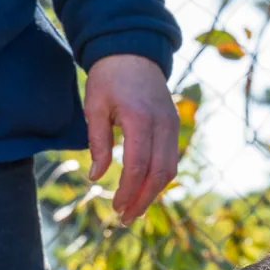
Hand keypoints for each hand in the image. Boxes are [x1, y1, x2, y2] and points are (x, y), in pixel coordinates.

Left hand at [83, 54, 179, 225]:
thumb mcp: (95, 106)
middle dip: (142, 200)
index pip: (138, 166)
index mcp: (141, 118)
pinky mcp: (174, 126)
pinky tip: (143, 190)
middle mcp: (162, 124)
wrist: (133, 50)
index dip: (128, 191)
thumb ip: (97, 142)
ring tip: (133, 209)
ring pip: (169, 169)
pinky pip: (171, 159)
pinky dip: (158, 179)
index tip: (115, 207)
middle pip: (159, 174)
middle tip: (125, 218)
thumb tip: (96, 177)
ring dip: (152, 193)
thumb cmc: (109, 77)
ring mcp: (172, 125)